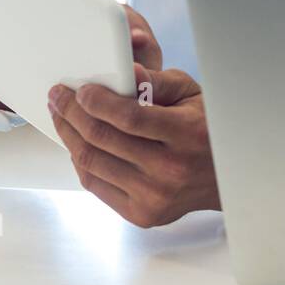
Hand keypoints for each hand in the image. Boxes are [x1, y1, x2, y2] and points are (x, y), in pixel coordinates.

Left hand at [47, 0, 220, 226]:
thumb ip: (157, 81)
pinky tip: (77, 142)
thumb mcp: (192, 94)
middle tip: (58, 96)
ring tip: (61, 116)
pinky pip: (96, 185)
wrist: (227, 179)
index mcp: (187, 135)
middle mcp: (170, 170)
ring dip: (68, 136)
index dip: (97, 101)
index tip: (80, 88)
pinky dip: (80, 161)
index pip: (129, 117)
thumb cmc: (208, 128)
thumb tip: (123, 71)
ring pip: (92, 163)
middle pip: (102, 139)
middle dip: (71, 113)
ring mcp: (154, 197)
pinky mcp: (142, 214)